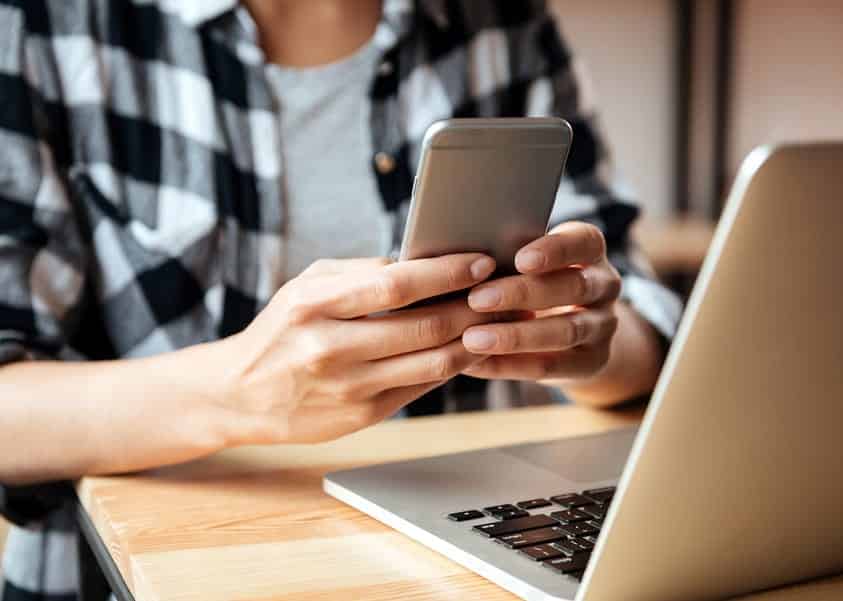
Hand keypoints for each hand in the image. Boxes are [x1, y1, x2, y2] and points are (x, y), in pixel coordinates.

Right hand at [216, 254, 498, 443]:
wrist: (240, 394)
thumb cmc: (281, 329)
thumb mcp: (305, 286)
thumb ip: (359, 272)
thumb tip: (421, 263)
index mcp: (314, 305)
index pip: (395, 286)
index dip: (446, 274)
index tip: (481, 262)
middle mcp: (331, 349)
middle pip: (424, 327)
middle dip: (475, 307)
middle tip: (507, 291)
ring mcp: (348, 387)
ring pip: (432, 363)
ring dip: (474, 340)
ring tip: (499, 320)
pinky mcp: (362, 416)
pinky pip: (421, 387)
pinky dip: (451, 366)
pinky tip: (469, 348)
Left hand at [460, 221, 620, 382]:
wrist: (575, 332)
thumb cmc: (534, 280)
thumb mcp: (531, 261)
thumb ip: (506, 253)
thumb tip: (453, 253)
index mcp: (590, 251)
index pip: (583, 242)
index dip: (555, 250)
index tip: (520, 259)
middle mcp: (605, 286)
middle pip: (572, 287)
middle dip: (523, 293)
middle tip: (476, 299)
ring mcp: (603, 326)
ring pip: (565, 331)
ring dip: (516, 336)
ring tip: (472, 339)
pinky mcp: (593, 361)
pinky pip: (553, 366)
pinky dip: (512, 366)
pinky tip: (477, 363)